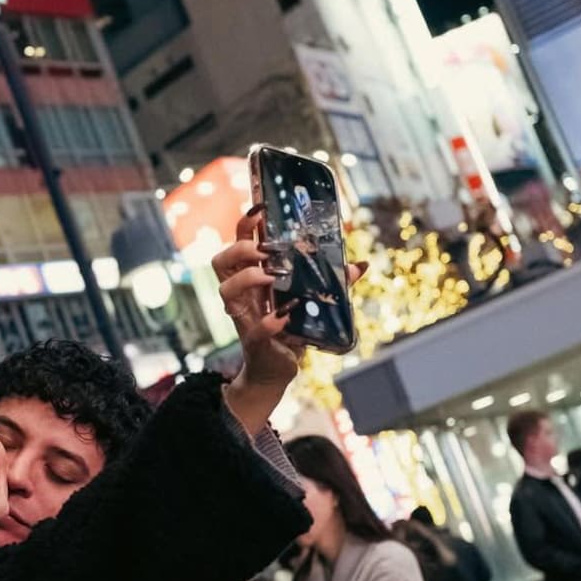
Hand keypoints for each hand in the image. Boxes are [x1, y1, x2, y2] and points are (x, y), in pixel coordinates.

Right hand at [216, 210, 365, 435]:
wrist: (276, 371)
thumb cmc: (289, 330)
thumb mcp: (309, 302)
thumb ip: (331, 283)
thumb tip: (359, 265)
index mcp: (251, 280)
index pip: (237, 245)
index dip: (244, 226)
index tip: (259, 209)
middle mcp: (242, 296)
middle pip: (221, 262)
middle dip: (242, 249)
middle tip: (268, 251)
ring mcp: (244, 318)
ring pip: (226, 290)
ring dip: (249, 278)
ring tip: (273, 277)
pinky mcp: (255, 342)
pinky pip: (255, 329)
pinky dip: (271, 321)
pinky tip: (287, 315)